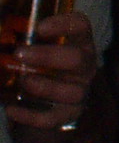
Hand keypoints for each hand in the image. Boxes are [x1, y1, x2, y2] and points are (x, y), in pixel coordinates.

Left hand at [4, 10, 96, 130]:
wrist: (44, 104)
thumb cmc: (37, 67)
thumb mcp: (32, 50)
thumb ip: (15, 40)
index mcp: (77, 43)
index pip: (80, 26)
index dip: (64, 24)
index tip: (40, 27)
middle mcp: (84, 66)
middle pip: (76, 59)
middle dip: (48, 56)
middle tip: (20, 54)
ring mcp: (79, 91)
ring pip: (70, 92)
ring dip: (44, 86)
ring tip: (22, 82)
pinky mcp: (68, 115)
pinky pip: (52, 118)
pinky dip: (30, 115)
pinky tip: (11, 108)